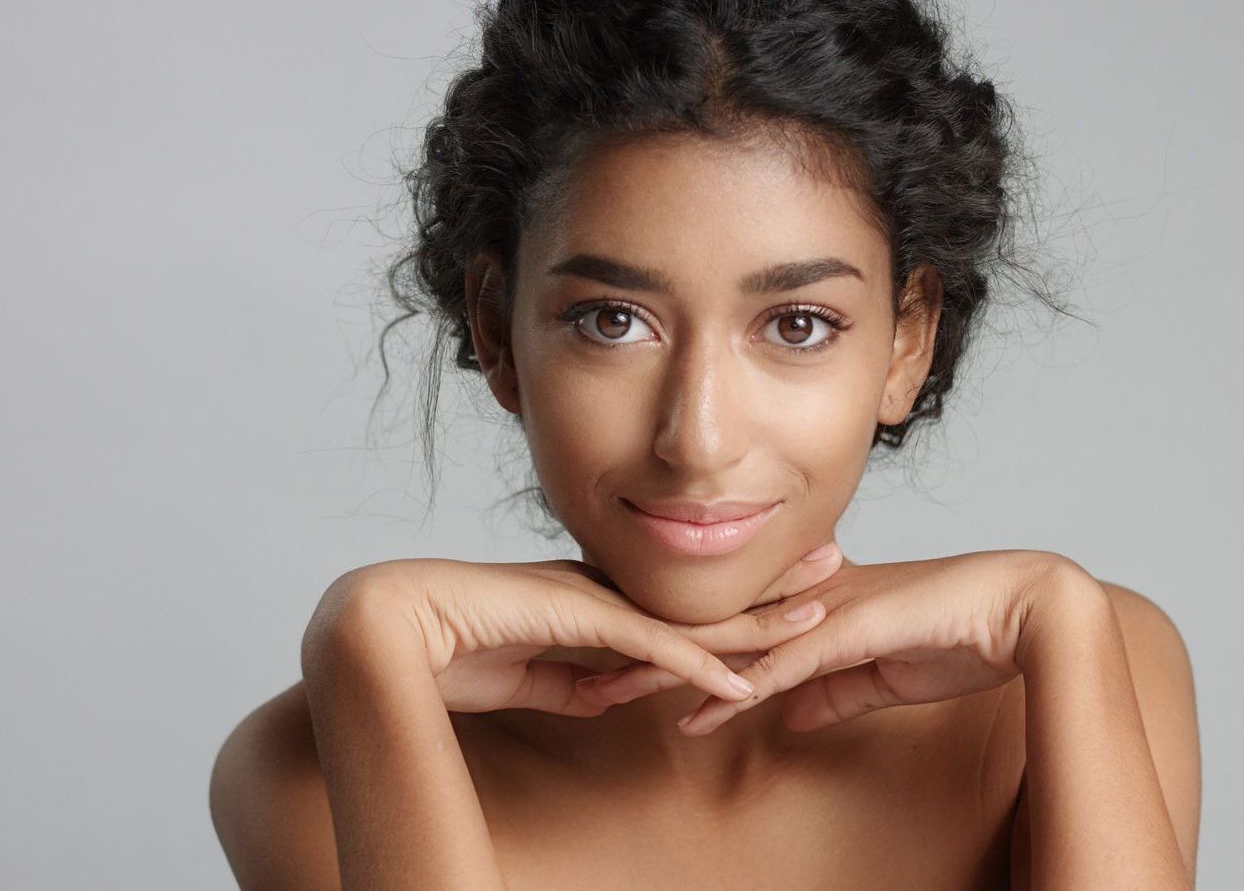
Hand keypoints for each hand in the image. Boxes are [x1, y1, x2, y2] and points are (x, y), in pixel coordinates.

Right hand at [299, 542, 844, 716]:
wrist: (390, 625)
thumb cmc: (448, 648)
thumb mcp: (530, 676)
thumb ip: (574, 681)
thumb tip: (612, 694)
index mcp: (597, 598)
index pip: (684, 597)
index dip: (740, 592)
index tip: (788, 583)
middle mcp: (606, 590)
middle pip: (707, 589)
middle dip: (774, 583)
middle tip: (835, 566)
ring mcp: (594, 600)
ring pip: (693, 614)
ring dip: (759, 622)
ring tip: (820, 618)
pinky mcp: (576, 618)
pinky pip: (649, 647)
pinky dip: (697, 669)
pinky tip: (740, 684)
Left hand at [583, 544, 1067, 734]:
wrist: (1021, 607)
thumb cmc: (962, 633)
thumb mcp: (882, 673)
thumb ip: (832, 689)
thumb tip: (785, 712)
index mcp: (815, 601)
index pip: (730, 619)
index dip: (676, 635)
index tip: (624, 651)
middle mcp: (810, 598)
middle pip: (713, 621)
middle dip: (649, 641)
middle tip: (586, 659)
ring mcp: (826, 611)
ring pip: (732, 640)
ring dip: (672, 666)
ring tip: (611, 687)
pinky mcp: (850, 631)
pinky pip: (781, 665)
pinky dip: (735, 689)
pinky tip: (695, 709)